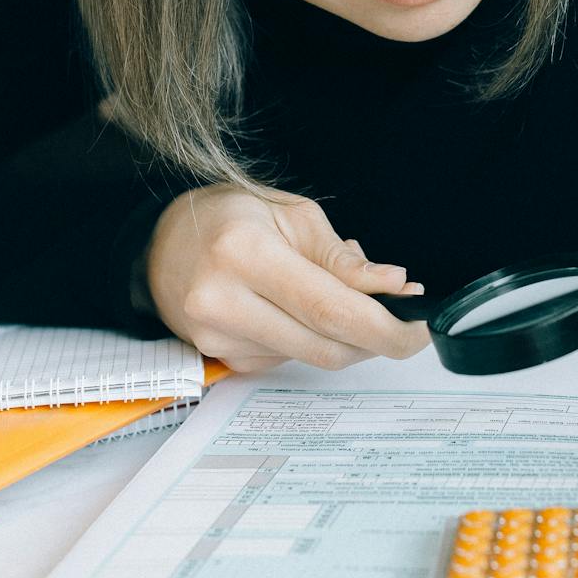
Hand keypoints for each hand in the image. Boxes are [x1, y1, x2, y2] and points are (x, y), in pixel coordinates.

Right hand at [144, 185, 431, 371]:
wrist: (159, 242)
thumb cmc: (228, 217)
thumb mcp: (292, 216)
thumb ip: (343, 259)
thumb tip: (394, 286)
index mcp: (243, 253)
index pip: (328, 308)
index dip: (383, 326)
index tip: (418, 327)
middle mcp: (222, 301)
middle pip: (325, 345)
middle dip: (375, 340)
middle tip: (405, 323)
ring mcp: (217, 337)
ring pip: (311, 358)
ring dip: (344, 338)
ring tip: (342, 297)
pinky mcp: (221, 358)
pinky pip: (288, 360)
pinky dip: (310, 340)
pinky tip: (299, 310)